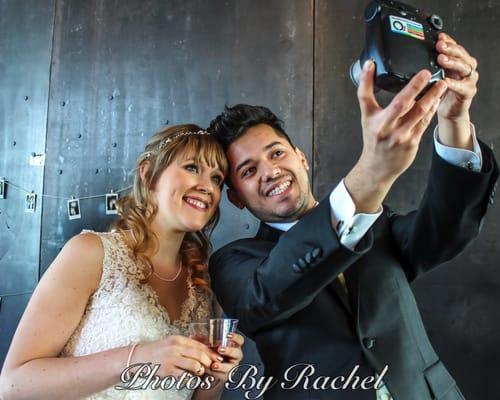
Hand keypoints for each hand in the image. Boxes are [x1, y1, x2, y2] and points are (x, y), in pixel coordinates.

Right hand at [133, 335, 218, 377]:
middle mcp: (176, 347)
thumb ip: (186, 344)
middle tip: (213, 367)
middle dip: (209, 362)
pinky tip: (190, 379)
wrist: (137, 357)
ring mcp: (171, 359)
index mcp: (178, 339)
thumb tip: (204, 347)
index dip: (211, 352)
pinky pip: (184, 376)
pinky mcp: (167, 371)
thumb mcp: (171, 342)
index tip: (218, 358)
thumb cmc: (157, 350)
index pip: (200, 345)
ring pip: (195, 365)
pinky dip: (190, 379)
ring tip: (200, 373)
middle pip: (200, 354)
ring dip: (201, 371)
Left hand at [206, 333, 244, 383]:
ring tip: (214, 364)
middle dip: (229, 351)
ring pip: (231, 366)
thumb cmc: (211, 352)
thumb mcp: (208, 344)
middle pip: (237, 353)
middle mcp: (234, 355)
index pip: (239, 340)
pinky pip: (224, 374)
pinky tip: (212, 369)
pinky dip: (218, 372)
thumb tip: (195, 336)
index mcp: (233, 345)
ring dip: (223, 365)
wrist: (208, 367)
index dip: (235, 337)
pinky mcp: (227, 374)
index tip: (228, 335)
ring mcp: (232, 365)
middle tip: (220, 349)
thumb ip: (204, 340)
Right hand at [345, 61, 447, 212]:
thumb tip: (368, 67)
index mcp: (372, 120)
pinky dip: (432, 109)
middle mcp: (385, 128)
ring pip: (418, 112)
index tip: (371, 64)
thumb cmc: (373, 140)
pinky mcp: (412, 142)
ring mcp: (400, 136)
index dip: (367, 80)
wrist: (377, 168)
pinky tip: (438, 99)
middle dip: (414, 87)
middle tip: (427, 73)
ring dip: (432, 96)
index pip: (365, 97)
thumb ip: (367, 94)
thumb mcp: (366, 118)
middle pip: (400, 104)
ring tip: (442, 84)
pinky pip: (425, 122)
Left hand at [436, 32, 478, 122]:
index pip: (454, 47)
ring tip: (442, 60)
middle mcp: (465, 68)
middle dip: (450, 49)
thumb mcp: (434, 76)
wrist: (449, 111)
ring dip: (453, 62)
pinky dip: (454, 84)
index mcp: (457, 62)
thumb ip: (430, 66)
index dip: (448, 40)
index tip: (438, 37)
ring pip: (464, 67)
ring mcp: (469, 79)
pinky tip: (445, 82)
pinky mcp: (468, 92)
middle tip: (440, 46)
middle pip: (461, 54)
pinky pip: (463, 86)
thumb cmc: (441, 93)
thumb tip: (415, 55)